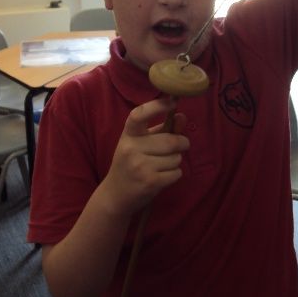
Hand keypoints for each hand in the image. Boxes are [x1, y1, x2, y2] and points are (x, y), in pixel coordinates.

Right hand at [100, 97, 189, 216]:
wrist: (115, 195)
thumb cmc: (130, 164)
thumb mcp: (140, 144)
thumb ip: (162, 130)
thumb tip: (182, 116)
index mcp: (128, 135)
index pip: (139, 115)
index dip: (156, 106)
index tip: (172, 102)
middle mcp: (131, 148)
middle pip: (171, 141)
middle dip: (182, 143)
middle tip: (181, 146)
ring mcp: (140, 166)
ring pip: (176, 158)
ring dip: (176, 161)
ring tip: (163, 165)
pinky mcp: (150, 182)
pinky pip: (177, 173)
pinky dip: (175, 174)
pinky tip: (162, 177)